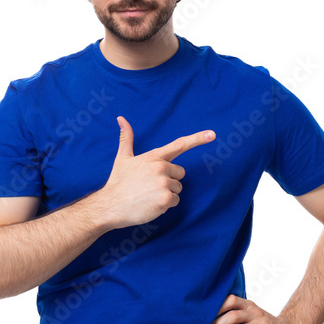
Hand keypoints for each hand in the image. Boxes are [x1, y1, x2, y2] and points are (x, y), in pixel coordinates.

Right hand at [97, 116, 214, 229]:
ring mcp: (164, 183)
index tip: (213, 134)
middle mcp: (161, 167)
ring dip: (167, 194)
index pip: (179, 144)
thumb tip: (121, 118)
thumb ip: (126, 138)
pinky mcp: (166, 198)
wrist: (110, 205)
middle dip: (169, 180)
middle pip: (180, 173)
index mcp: (154, 156)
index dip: (198, 139)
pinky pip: (175, 201)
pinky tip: (151, 204)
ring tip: (149, 195)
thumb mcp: (122, 158)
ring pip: (178, 188)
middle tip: (150, 186)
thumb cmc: (118, 182)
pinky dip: (165, 205)